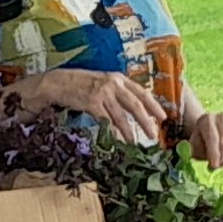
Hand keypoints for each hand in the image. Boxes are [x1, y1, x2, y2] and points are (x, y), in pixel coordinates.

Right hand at [27, 67, 167, 144]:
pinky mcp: (92, 103)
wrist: (59, 82)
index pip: (141, 92)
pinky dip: (113, 131)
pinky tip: (117, 140)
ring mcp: (103, 93)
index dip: (153, 105)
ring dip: (130, 131)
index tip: (163, 117)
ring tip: (135, 142)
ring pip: (122, 115)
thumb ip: (117, 91)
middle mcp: (114, 84)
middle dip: (147, 121)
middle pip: (135, 104)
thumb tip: (132, 107)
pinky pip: (106, 120)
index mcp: (119, 78)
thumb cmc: (81, 84)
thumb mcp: (103, 82)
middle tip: (154, 135)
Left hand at [182, 104, 222, 166]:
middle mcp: (222, 116)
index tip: (214, 166)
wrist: (211, 129)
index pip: (213, 138)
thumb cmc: (201, 140)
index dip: (214, 154)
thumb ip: (191, 151)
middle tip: (215, 167)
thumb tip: (188, 154)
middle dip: (221, 159)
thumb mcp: (193, 145)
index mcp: (207, 119)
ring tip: (220, 162)